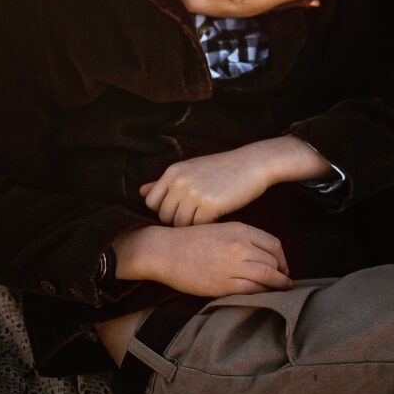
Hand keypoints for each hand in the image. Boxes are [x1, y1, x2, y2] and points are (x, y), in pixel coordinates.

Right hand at [114, 221, 291, 296]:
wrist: (165, 250)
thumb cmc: (191, 239)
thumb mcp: (221, 228)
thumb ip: (242, 238)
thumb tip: (262, 253)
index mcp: (240, 229)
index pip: (274, 244)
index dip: (283, 258)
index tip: (283, 266)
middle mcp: (239, 246)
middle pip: (273, 261)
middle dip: (283, 273)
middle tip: (285, 282)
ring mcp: (232, 265)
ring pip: (267, 277)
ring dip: (278, 286)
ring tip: (281, 291)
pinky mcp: (223, 285)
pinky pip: (252, 291)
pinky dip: (262, 294)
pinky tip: (264, 296)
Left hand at [140, 138, 331, 225]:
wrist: (252, 164)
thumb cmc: (221, 169)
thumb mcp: (191, 169)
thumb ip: (164, 182)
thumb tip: (140, 192)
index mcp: (173, 171)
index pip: (151, 203)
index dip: (163, 211)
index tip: (179, 212)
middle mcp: (180, 181)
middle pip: (164, 216)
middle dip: (177, 222)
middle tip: (195, 219)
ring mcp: (194, 193)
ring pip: (179, 225)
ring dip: (191, 227)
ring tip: (205, 220)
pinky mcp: (210, 205)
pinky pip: (197, 228)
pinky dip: (205, 228)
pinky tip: (215, 221)